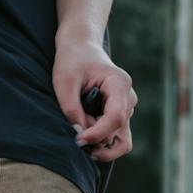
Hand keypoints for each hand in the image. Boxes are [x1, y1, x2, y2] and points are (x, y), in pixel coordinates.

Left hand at [54, 37, 133, 161]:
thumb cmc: (72, 61)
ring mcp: (127, 108)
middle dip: (95, 137)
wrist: (81, 50)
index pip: (115, 117)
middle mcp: (128, 98)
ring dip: (99, 142)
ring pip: (119, 140)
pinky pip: (116, 139)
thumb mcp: (64, 80)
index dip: (97, 133)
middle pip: (117, 131)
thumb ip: (70, 107)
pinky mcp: (121, 116)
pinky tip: (85, 134)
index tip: (78, 139)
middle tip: (74, 130)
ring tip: (80, 131)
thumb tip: (78, 133)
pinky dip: (101, 141)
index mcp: (119, 84)